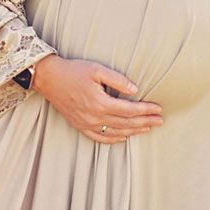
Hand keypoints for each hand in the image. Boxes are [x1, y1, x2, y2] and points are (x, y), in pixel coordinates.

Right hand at [30, 55, 163, 143]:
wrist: (49, 79)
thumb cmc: (73, 71)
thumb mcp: (97, 70)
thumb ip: (117, 80)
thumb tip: (135, 90)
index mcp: (100, 103)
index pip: (130, 110)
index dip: (146, 110)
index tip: (158, 109)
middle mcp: (94, 117)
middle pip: (126, 123)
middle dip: (145, 122)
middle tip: (160, 121)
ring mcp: (86, 124)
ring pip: (115, 133)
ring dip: (133, 131)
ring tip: (147, 128)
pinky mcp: (79, 126)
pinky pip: (99, 138)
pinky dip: (114, 139)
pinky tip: (124, 137)